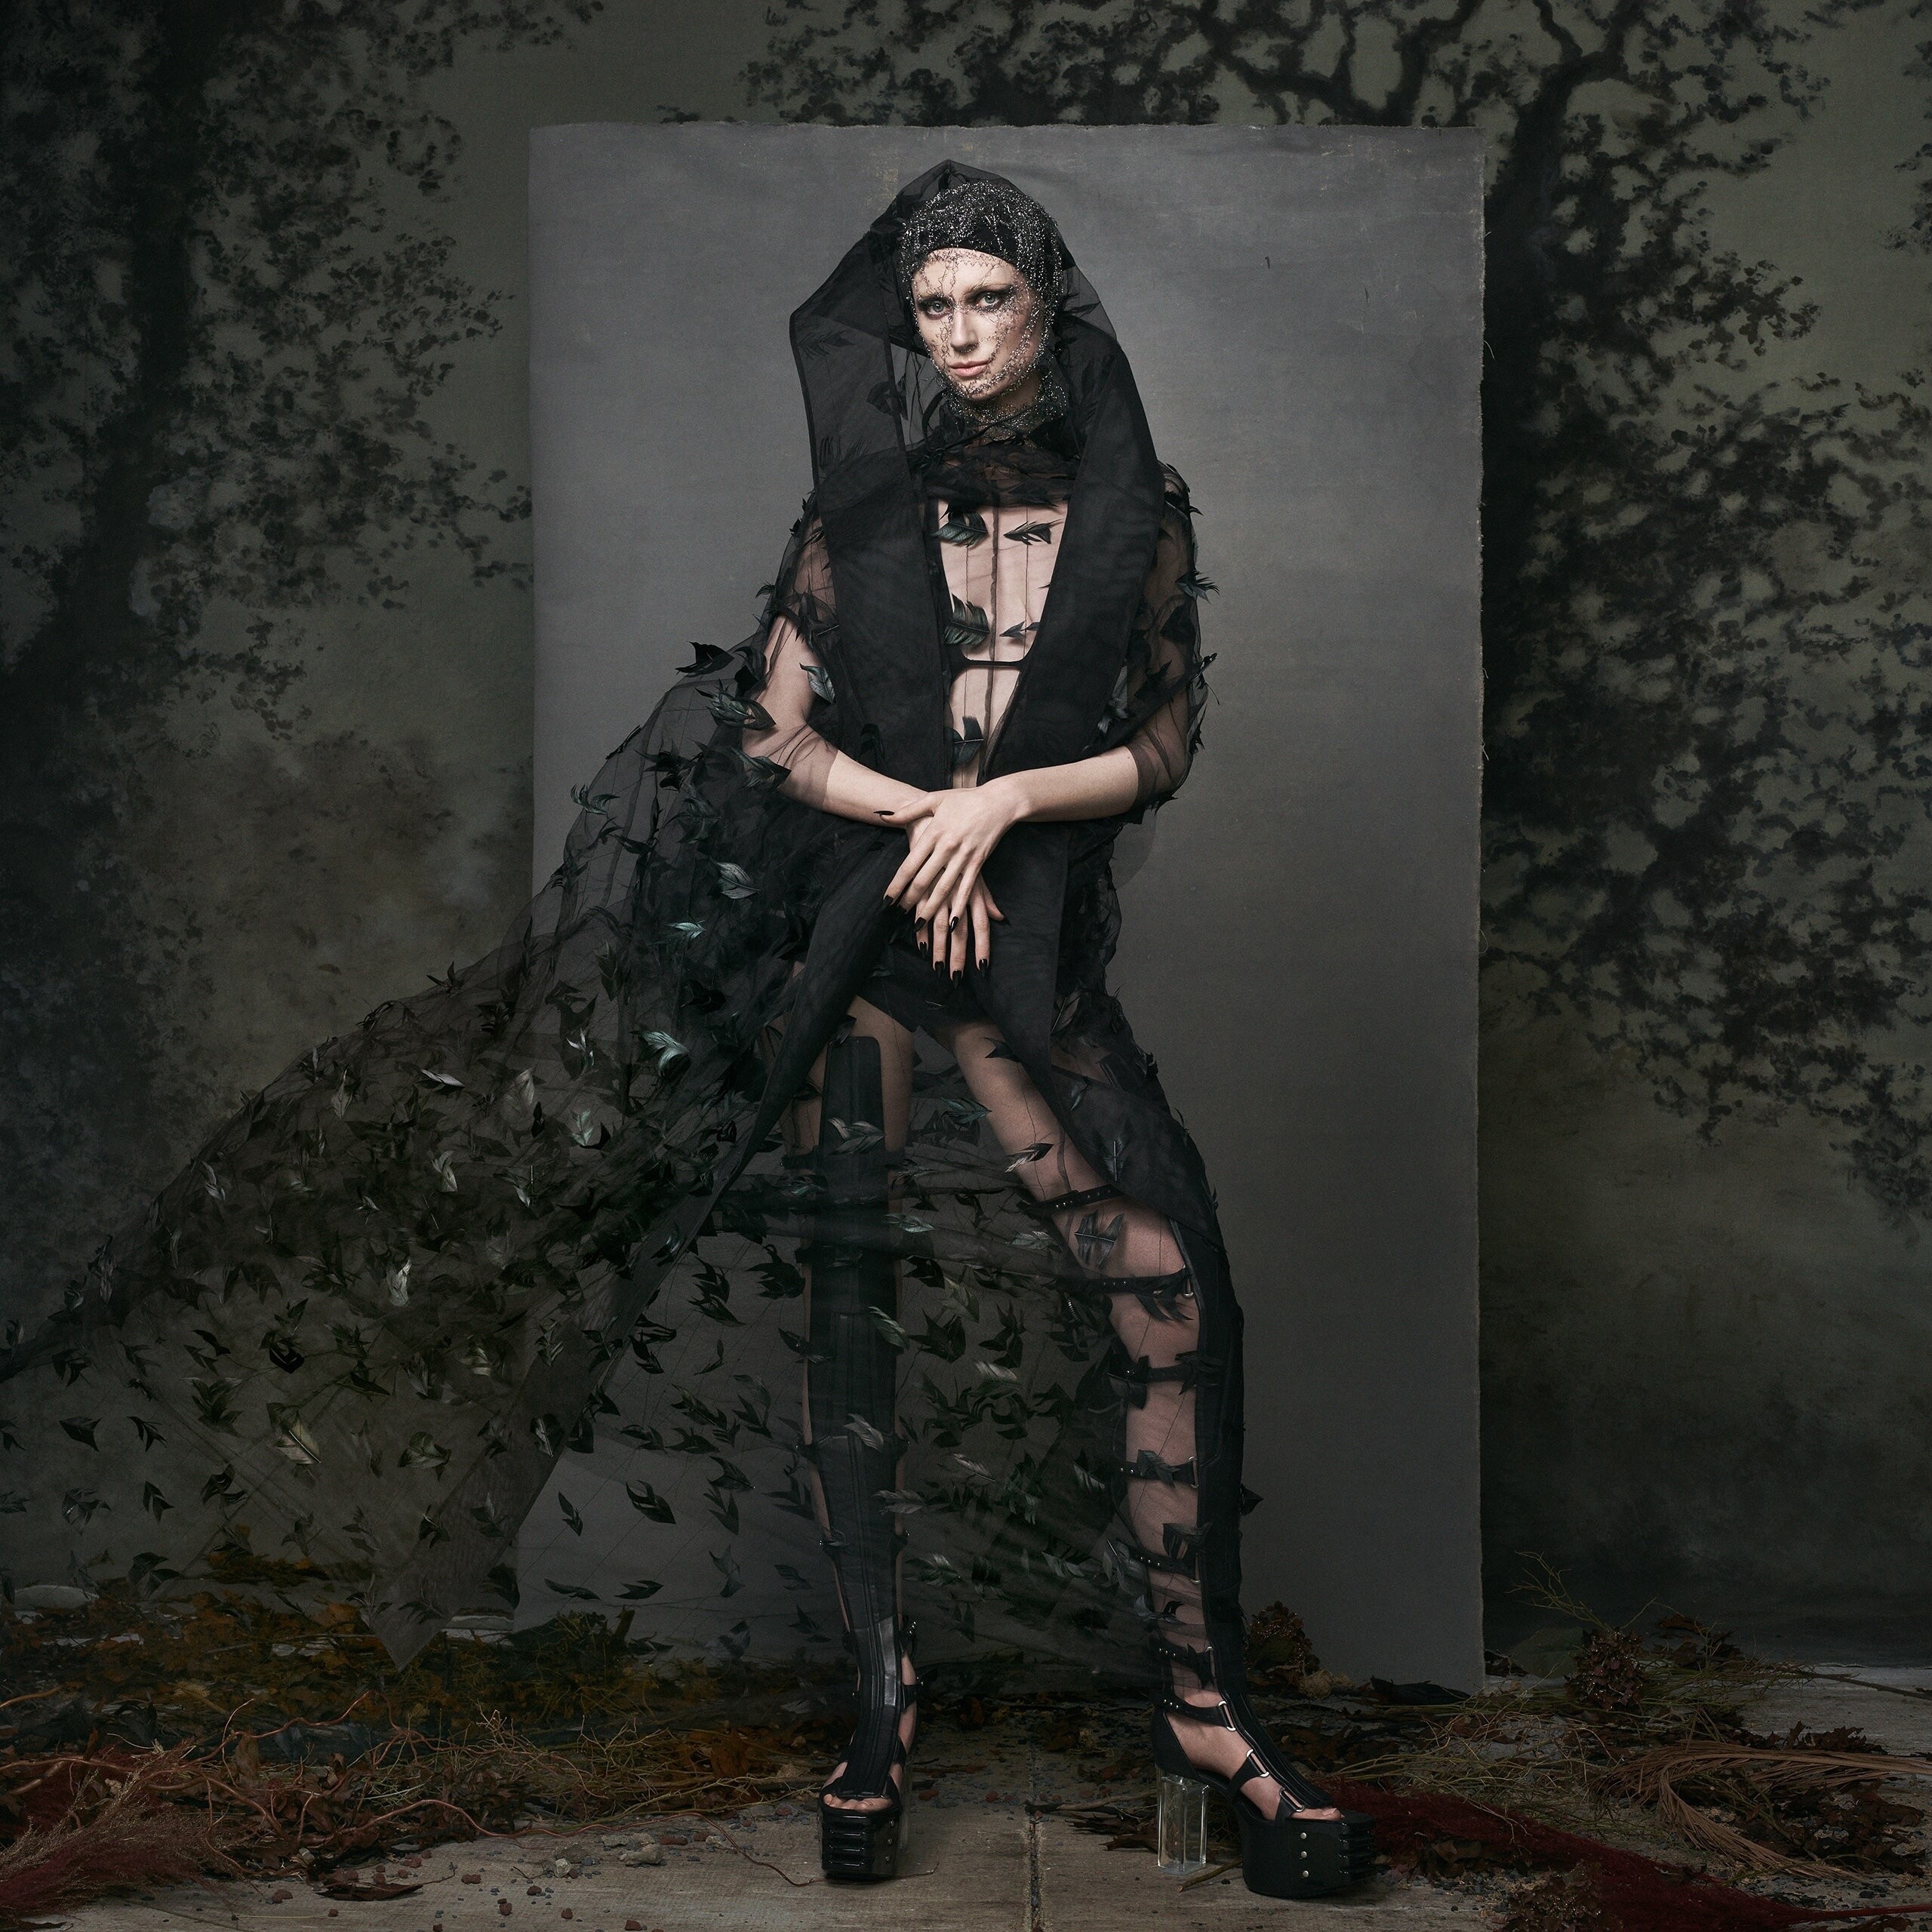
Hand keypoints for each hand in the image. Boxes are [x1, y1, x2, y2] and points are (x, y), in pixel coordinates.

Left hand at [881, 782, 1021, 972]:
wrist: (999, 801)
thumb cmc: (964, 800)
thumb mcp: (934, 799)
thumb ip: (907, 811)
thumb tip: (882, 816)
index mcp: (934, 832)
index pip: (910, 864)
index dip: (897, 884)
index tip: (887, 899)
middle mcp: (947, 847)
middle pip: (924, 879)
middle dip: (910, 899)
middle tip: (897, 914)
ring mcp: (964, 856)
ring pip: (944, 887)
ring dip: (931, 907)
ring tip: (919, 923)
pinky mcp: (978, 863)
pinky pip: (967, 889)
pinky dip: (960, 906)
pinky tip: (953, 921)